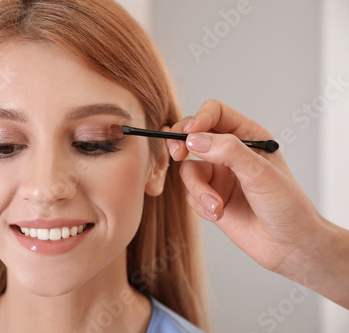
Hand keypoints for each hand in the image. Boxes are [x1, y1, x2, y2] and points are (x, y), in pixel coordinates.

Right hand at [167, 99, 348, 307]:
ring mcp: (218, 176)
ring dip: (198, 189)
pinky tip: (219, 215)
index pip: (215, 113)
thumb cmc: (287, 206)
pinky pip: (189, 194)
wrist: (290, 247)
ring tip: (216, 206)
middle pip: (192, 135)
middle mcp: (229, 153)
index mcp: (248, 136)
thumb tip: (193, 139)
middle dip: (181, 144)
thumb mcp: (261, 174)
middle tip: (177, 154)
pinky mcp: (209, 198)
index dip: (199, 119)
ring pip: (187, 170)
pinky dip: (200, 204)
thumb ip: (229, 152)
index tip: (190, 135)